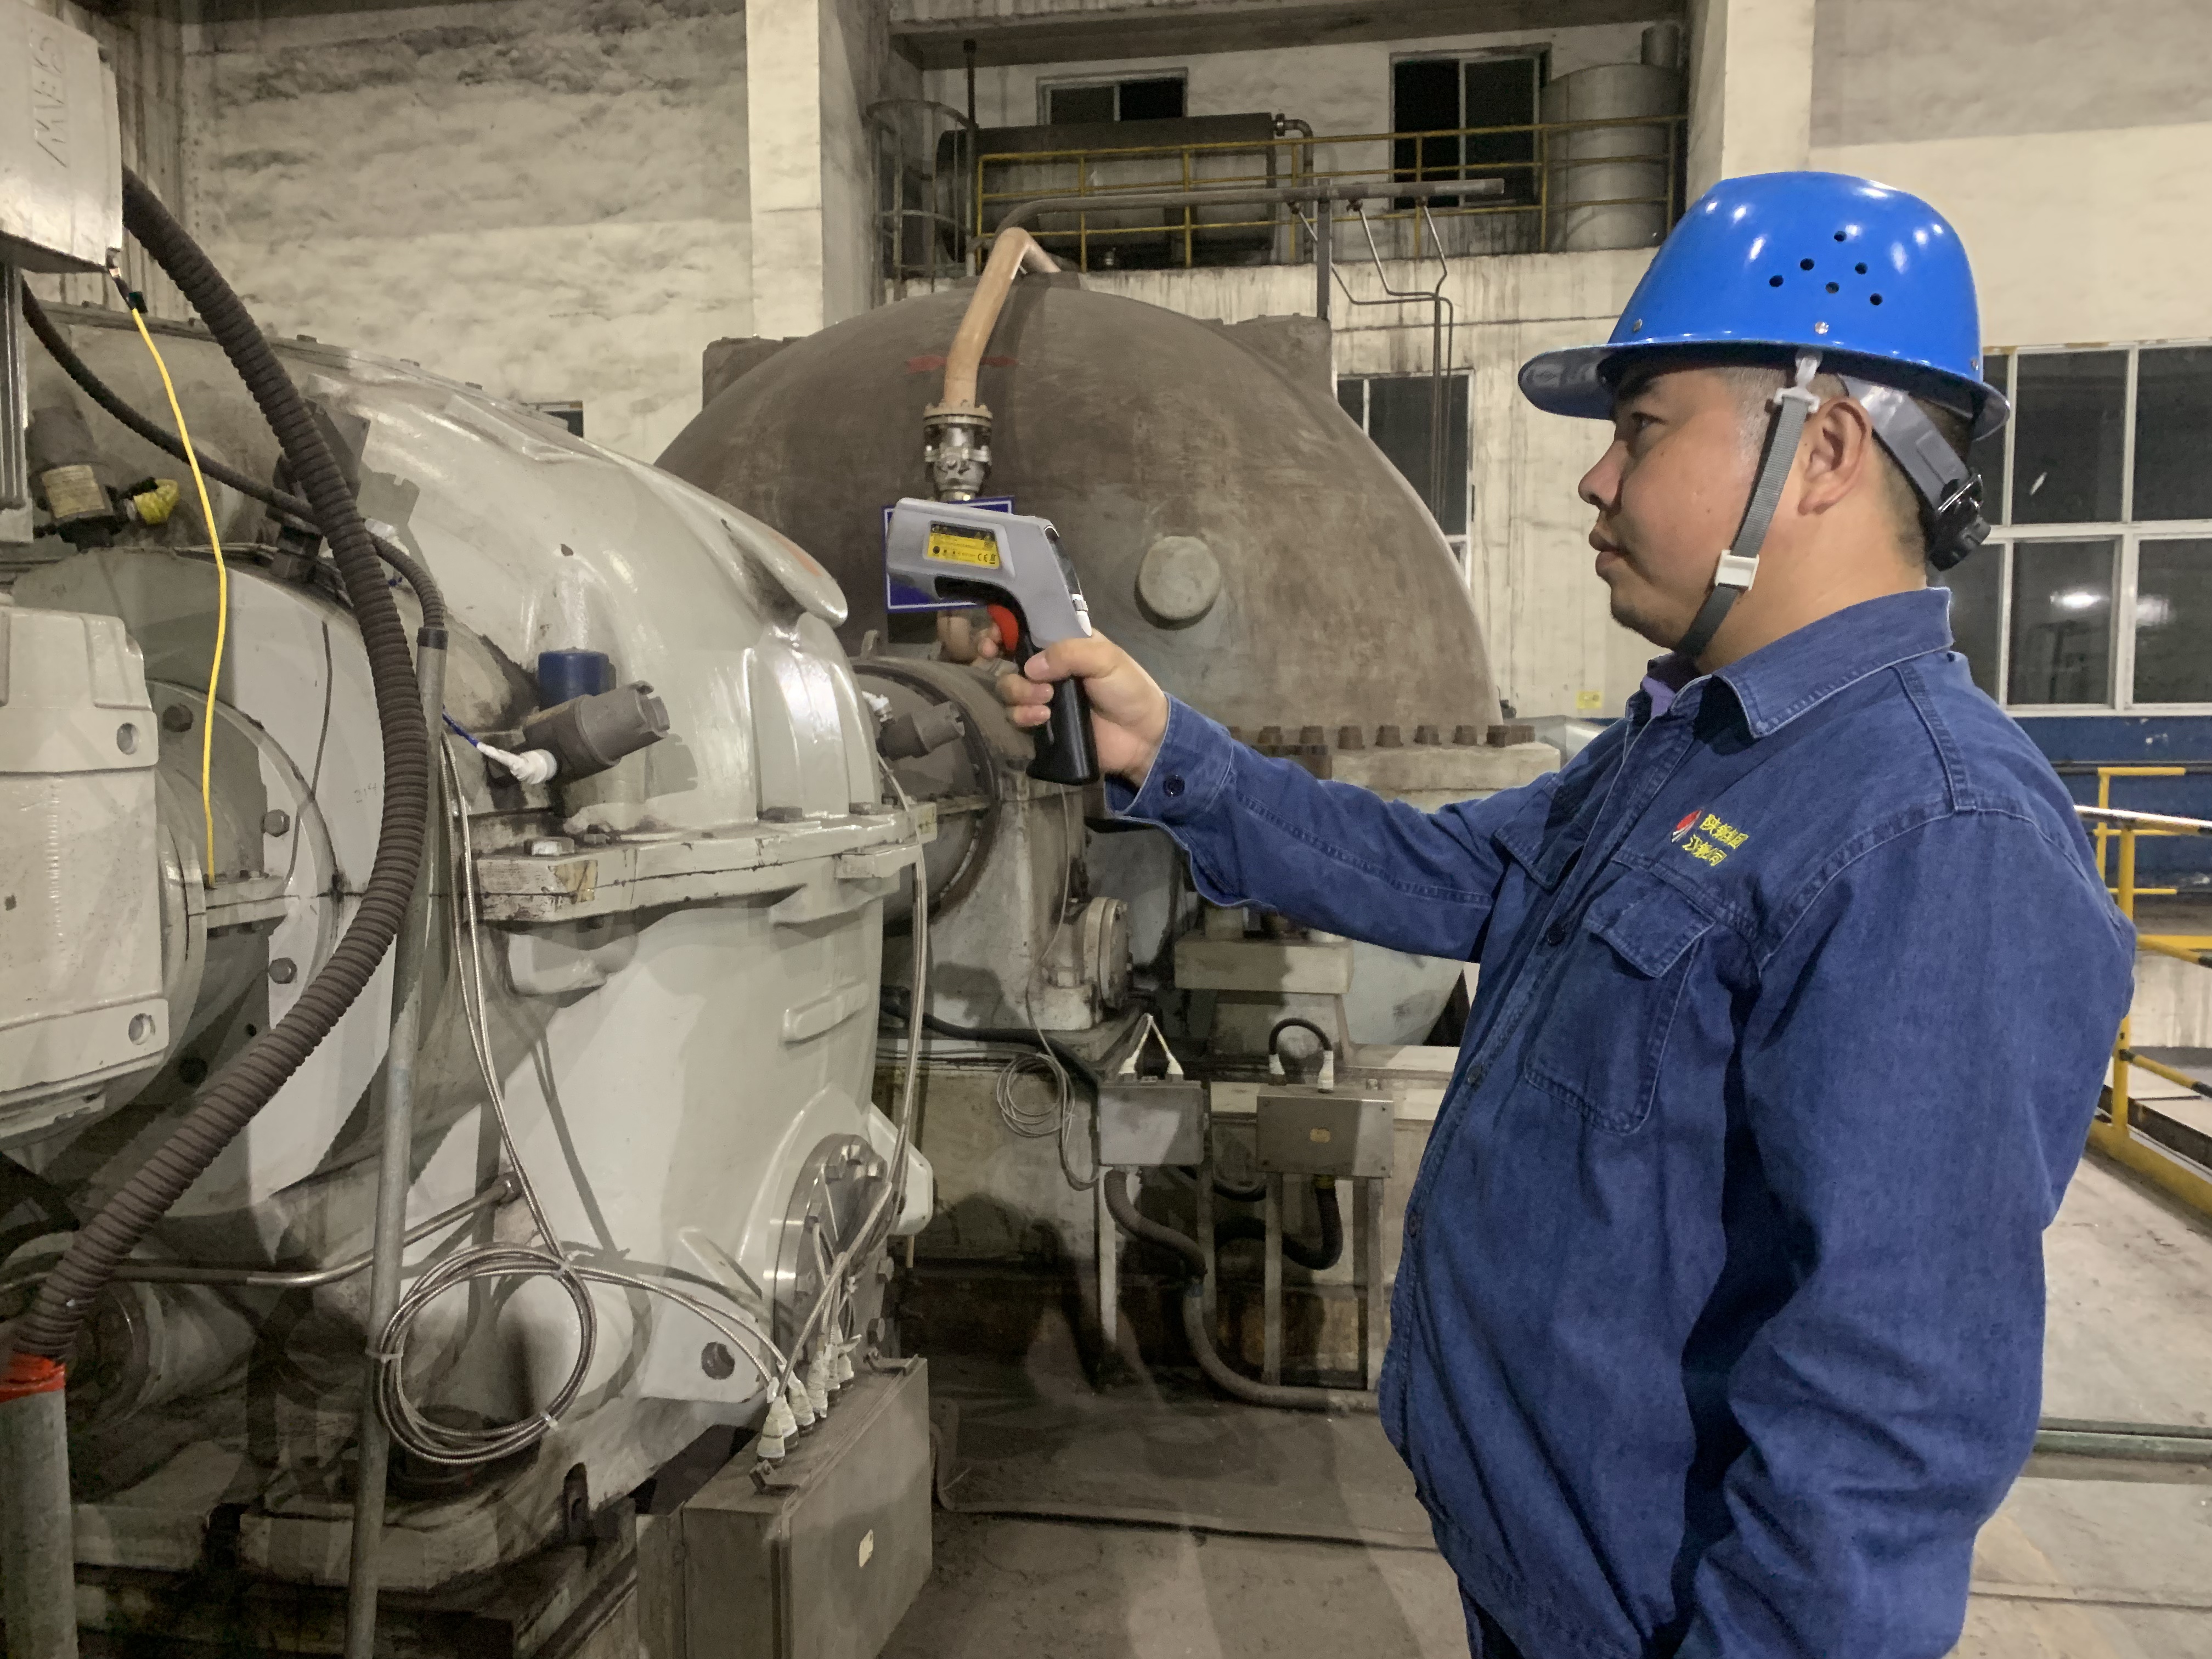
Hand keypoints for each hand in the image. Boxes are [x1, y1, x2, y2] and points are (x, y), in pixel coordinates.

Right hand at [983, 630, 1170, 785]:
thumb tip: (1030, 666)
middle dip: (1004, 662)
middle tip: (1016, 670)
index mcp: (1062, 643)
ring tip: (1047, 700)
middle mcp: (1047, 667)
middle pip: (1007, 658)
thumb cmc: (1128, 688)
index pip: (1023, 628)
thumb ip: (1068, 653)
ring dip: (1021, 692)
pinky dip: (1024, 715)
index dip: (1002, 629)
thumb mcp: (1105, 658)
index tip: (994, 639)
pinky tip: (1043, 717)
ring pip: (1008, 688)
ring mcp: (1042, 696)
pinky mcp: (1041, 724)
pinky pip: (1016, 717)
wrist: (1140, 736)